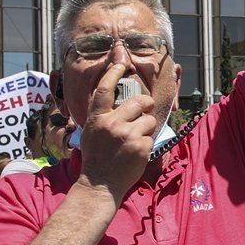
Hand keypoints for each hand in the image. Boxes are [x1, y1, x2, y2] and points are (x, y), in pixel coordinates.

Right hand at [77, 63, 156, 199]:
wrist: (100, 184)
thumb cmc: (97, 157)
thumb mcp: (93, 132)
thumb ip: (105, 116)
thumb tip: (120, 101)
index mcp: (97, 118)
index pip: (105, 89)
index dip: (114, 72)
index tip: (121, 60)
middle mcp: (112, 123)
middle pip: (139, 101)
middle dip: (146, 104)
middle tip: (144, 111)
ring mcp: (127, 134)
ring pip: (149, 120)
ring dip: (146, 128)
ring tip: (134, 141)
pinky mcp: (141, 146)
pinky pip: (151, 137)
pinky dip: (146, 144)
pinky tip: (135, 154)